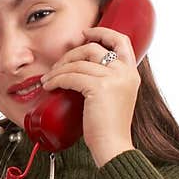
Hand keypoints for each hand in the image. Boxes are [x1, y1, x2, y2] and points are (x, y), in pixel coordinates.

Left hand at [40, 25, 139, 163]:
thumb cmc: (109, 128)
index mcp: (131, 73)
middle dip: (70, 54)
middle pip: (93, 48)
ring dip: (58, 69)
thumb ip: (107, 81)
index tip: (85, 33)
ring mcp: (114, 78)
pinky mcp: (100, 87)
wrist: (113, 146)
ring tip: (48, 79)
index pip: (121, 40)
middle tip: (56, 66)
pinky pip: (71, 76)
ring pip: (79, 62)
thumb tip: (83, 71)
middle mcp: (125, 72)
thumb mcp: (115, 98)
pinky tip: (49, 86)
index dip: (102, 32)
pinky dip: (57, 79)